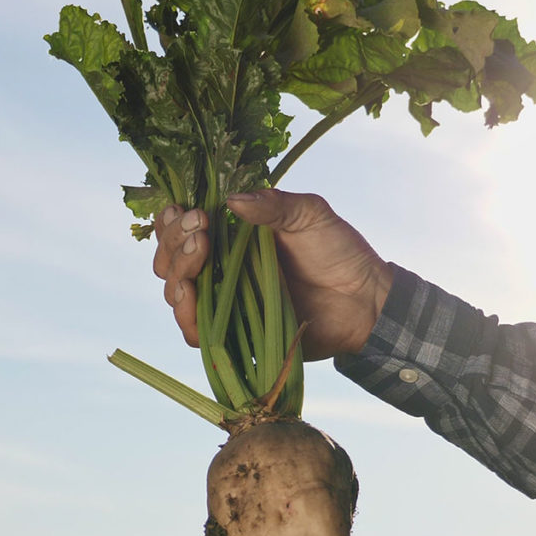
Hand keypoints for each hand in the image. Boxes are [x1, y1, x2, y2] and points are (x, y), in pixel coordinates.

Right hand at [152, 190, 392, 359]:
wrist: (366, 301)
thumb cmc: (340, 252)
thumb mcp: (309, 214)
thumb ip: (273, 204)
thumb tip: (230, 200)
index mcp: (231, 235)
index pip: (181, 228)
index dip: (174, 221)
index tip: (194, 213)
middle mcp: (221, 268)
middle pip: (169, 261)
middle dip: (174, 246)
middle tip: (201, 234)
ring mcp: (226, 302)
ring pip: (177, 295)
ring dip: (176, 279)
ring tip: (195, 264)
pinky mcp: (236, 335)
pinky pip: (198, 334)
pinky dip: (188, 319)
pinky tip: (192, 300)